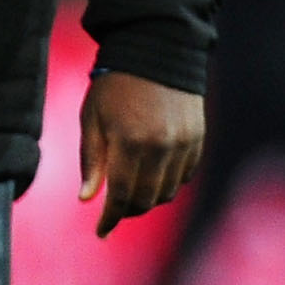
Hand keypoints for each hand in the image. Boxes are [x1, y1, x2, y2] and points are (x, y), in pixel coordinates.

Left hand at [78, 72, 204, 235]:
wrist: (157, 52)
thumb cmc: (114, 85)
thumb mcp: (92, 119)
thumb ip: (90, 160)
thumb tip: (87, 199)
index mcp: (129, 142)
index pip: (120, 196)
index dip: (110, 219)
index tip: (100, 232)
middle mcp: (161, 147)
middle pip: (146, 200)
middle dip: (127, 211)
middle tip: (113, 212)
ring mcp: (184, 144)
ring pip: (167, 192)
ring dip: (148, 200)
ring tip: (131, 194)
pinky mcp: (198, 139)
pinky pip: (184, 176)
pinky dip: (168, 185)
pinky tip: (153, 179)